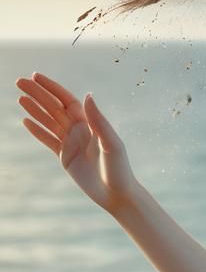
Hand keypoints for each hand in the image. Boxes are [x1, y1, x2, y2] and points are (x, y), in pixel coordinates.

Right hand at [16, 71, 140, 214]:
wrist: (117, 195)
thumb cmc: (119, 169)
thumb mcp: (111, 144)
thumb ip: (98, 121)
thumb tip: (88, 95)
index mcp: (91, 124)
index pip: (67, 100)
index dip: (52, 88)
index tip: (35, 77)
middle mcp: (80, 131)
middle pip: (55, 108)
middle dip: (38, 94)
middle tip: (19, 82)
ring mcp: (71, 144)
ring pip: (49, 122)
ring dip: (35, 110)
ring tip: (20, 98)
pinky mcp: (65, 157)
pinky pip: (48, 141)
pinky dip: (37, 131)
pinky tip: (26, 121)